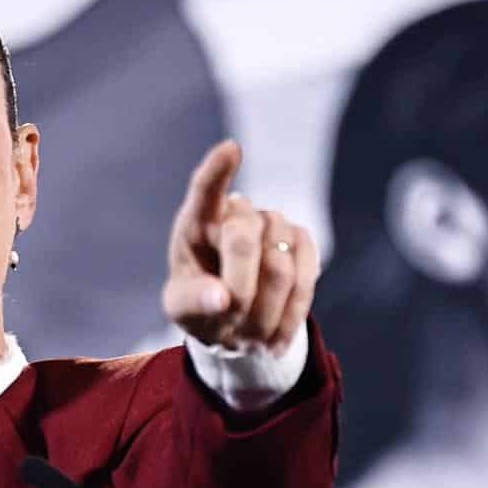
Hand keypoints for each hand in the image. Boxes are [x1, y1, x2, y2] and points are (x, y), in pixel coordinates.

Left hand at [161, 140, 317, 353]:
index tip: (231, 149)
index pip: (206, 189)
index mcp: (197, 222)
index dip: (219, 170)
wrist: (233, 316)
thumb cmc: (200, 303)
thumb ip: (192, 301)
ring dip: (263, 312)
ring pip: (278, 266)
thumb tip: (222, 298)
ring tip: (247, 334)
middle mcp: (237, 213)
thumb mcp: (181, 308)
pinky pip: (306, 277)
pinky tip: (273, 338)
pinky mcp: (302, 243)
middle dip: (238, 289)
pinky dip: (290, 315)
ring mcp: (273, 223)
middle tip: (229, 323)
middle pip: (243, 240)